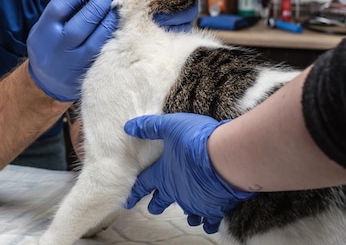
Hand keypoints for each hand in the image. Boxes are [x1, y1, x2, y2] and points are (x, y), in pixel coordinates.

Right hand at [27, 0, 117, 101]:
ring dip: (109, 18)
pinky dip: (111, 34)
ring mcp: (73, 61)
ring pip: (97, 37)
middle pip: (82, 22)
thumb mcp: (46, 27)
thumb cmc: (50, 44)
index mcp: (43, 32)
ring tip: (116, 5)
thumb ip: (64, 10)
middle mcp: (57, 47)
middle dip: (98, 3)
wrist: (47, 81)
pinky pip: (103, 49)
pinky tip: (117, 23)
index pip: (60, 7)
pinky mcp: (88, 70)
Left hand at [123, 113, 254, 233]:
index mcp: (163, 174)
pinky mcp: (214, 207)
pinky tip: (209, 225)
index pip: (144, 184)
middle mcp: (177, 191)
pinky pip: (210, 220)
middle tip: (153, 209)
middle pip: (162, 200)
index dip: (135, 192)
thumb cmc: (195, 141)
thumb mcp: (169, 127)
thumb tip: (128, 127)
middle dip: (157, 204)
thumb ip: (149, 127)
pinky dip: (208, 223)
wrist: (224, 158)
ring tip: (187, 219)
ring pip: (187, 211)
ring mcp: (195, 202)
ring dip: (186, 214)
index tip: (128, 202)